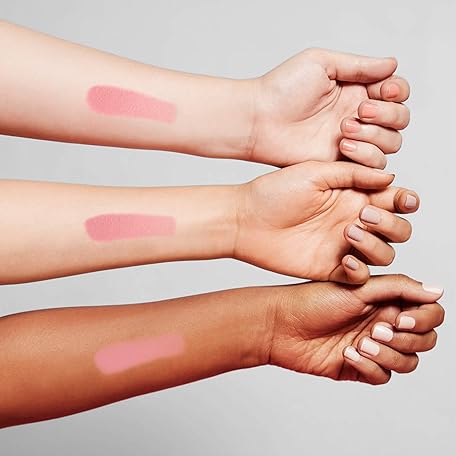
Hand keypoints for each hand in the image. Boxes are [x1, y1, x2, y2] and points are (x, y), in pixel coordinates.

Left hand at [234, 161, 417, 282]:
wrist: (246, 220)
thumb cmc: (275, 192)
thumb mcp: (314, 173)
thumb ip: (352, 174)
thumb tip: (389, 175)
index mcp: (353, 196)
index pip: (394, 200)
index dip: (406, 201)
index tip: (401, 199)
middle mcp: (354, 221)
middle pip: (398, 230)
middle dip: (392, 223)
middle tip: (364, 214)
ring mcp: (344, 246)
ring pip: (385, 254)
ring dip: (376, 245)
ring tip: (349, 232)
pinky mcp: (331, 268)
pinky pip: (360, 276)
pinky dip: (360, 270)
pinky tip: (343, 259)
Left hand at [249, 48, 409, 166]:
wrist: (259, 120)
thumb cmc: (282, 89)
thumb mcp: (322, 64)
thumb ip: (359, 66)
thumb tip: (392, 63)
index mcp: (355, 89)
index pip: (396, 92)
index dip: (397, 92)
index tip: (383, 90)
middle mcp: (358, 115)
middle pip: (399, 119)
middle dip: (387, 114)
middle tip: (359, 111)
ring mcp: (352, 140)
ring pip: (391, 142)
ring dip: (375, 135)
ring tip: (344, 128)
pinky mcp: (341, 162)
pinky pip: (373, 165)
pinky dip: (367, 155)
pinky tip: (343, 146)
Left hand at [268, 275, 443, 384]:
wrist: (279, 324)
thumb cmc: (312, 300)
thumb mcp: (357, 287)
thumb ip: (399, 287)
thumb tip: (438, 291)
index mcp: (385, 301)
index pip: (428, 314)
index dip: (423, 320)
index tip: (400, 319)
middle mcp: (382, 323)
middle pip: (423, 341)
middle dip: (406, 340)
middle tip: (376, 330)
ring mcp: (372, 347)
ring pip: (406, 362)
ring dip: (388, 355)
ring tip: (360, 343)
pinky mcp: (358, 368)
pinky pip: (382, 377)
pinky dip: (369, 367)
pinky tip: (346, 353)